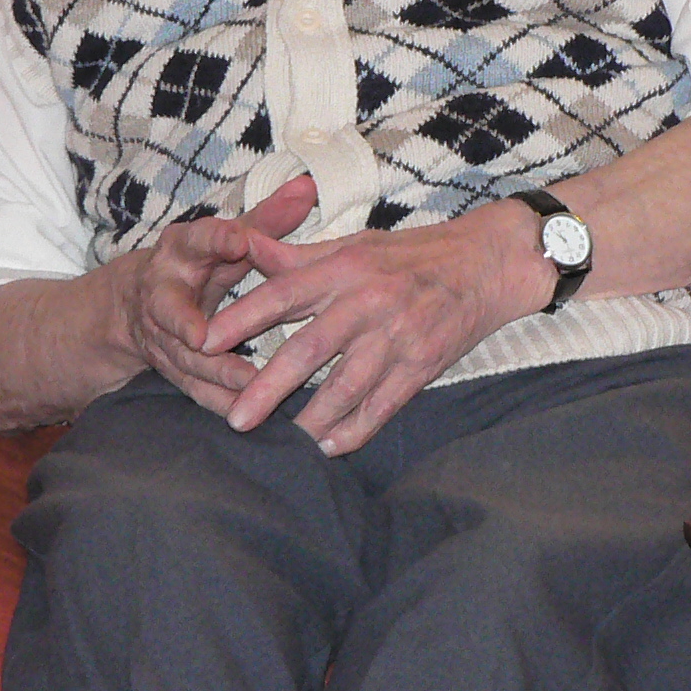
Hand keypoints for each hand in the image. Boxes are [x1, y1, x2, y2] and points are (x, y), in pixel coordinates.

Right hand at [119, 174, 319, 415]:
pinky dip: (219, 401)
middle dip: (184, 324)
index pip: (197, 239)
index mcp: (181, 250)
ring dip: (213, 372)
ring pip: (183, 357)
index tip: (238, 240)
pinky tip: (247, 411)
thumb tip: (308, 186)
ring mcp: (161, 335)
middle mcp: (163, 292)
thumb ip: (266, 218)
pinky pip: (193, 389)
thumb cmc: (199, 263)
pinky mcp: (170, 367)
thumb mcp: (225, 237)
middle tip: (203, 337)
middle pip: (171, 309)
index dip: (216, 239)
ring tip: (248, 384)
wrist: (137, 304)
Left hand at [200, 200, 552, 453]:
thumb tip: (240, 245)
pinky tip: (330, 446)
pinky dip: (355, 430)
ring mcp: (397, 335)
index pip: (281, 293)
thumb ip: (295, 255)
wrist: (486, 264)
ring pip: (345, 387)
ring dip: (310, 419)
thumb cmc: (412, 254)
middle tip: (235, 419)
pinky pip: (382, 405)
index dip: (240, 319)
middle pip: (307, 349)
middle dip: (267, 387)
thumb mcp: (353, 244)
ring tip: (281, 443)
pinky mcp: (423, 364)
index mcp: (344, 267)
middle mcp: (368, 301)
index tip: (203, 343)